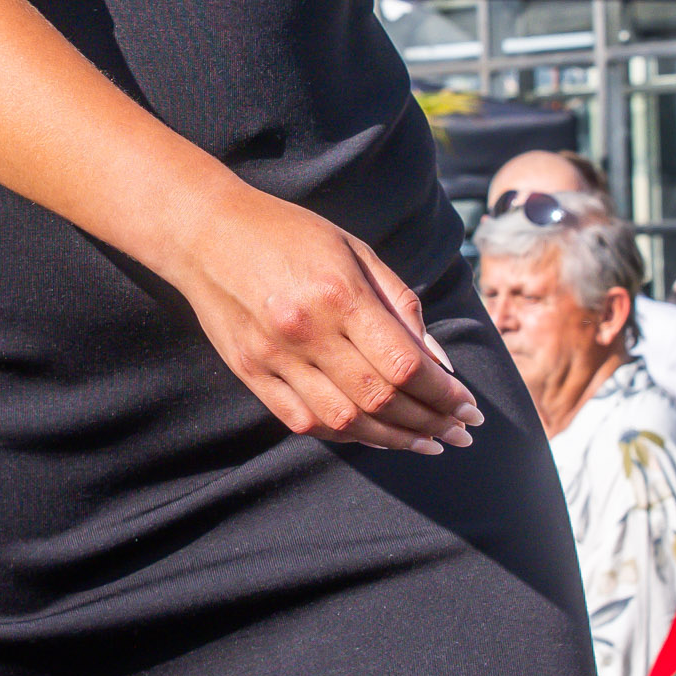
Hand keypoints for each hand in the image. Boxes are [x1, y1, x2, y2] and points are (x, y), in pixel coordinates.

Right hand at [164, 187, 480, 453]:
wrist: (205, 233)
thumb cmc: (290, 234)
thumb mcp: (355, 249)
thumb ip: (400, 304)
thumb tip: (440, 363)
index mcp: (338, 294)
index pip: (405, 364)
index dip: (444, 395)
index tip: (469, 408)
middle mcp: (306, 331)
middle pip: (381, 399)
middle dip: (430, 423)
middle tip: (459, 433)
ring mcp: (274, 358)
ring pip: (345, 421)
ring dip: (394, 439)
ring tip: (427, 442)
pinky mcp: (251, 374)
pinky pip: (305, 421)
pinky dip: (347, 436)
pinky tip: (376, 436)